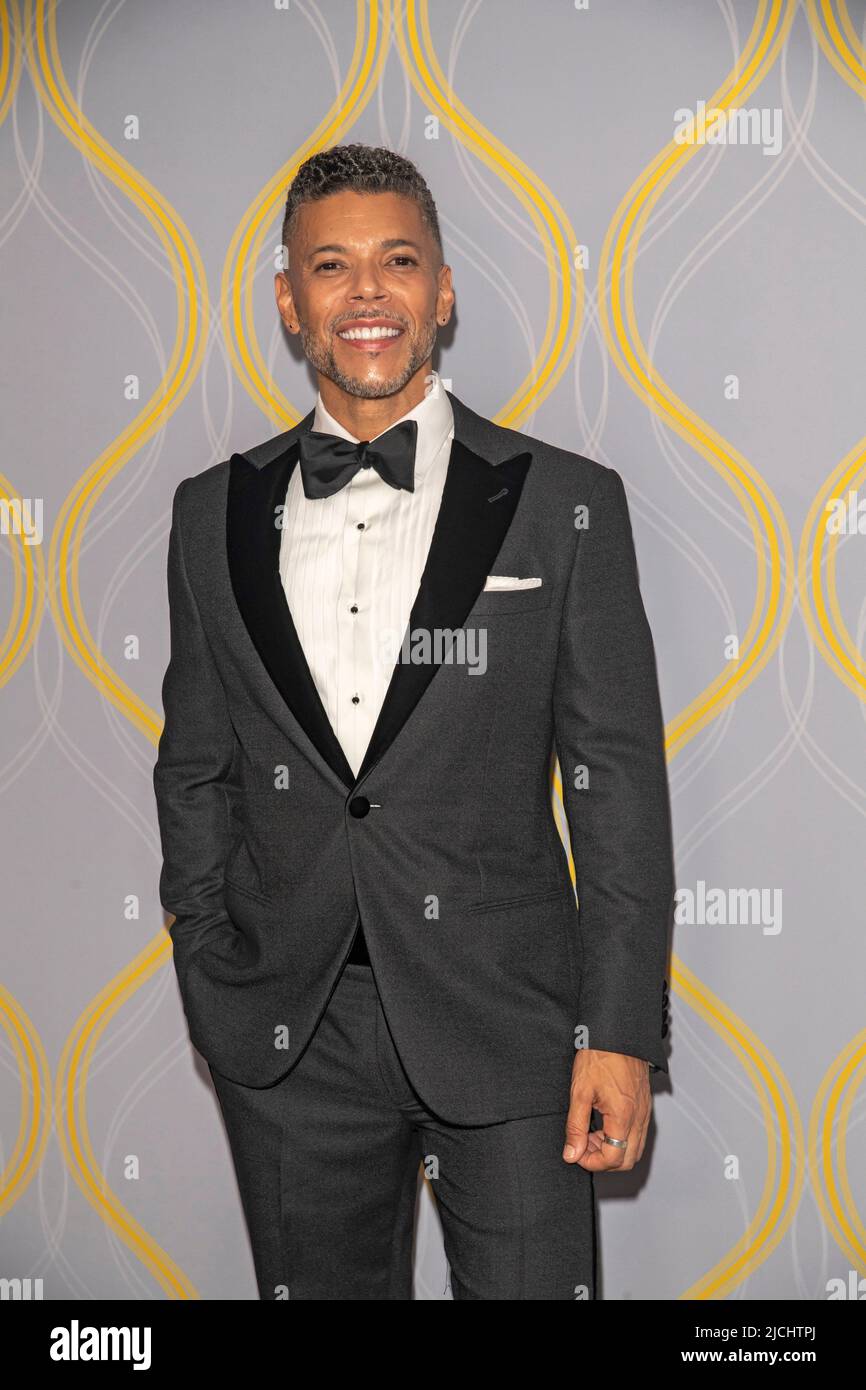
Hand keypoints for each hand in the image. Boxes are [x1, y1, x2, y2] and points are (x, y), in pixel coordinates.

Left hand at [562, 1048, 651, 1170]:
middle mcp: (639, 1118)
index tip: (576, 1152)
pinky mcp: (645, 1106)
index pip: (613, 1158)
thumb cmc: (599, 1056)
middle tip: (583, 1144)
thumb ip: (575, 1127)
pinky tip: (602, 1123)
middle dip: (603, 1159)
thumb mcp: (580, 1092)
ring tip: (591, 1133)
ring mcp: (645, 1112)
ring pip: (634, 1149)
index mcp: (623, 1116)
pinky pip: (637, 1134)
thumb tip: (572, 1153)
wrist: (618, 1033)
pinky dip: (620, 1138)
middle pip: (628, 1160)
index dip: (592, 1162)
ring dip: (612, 1149)